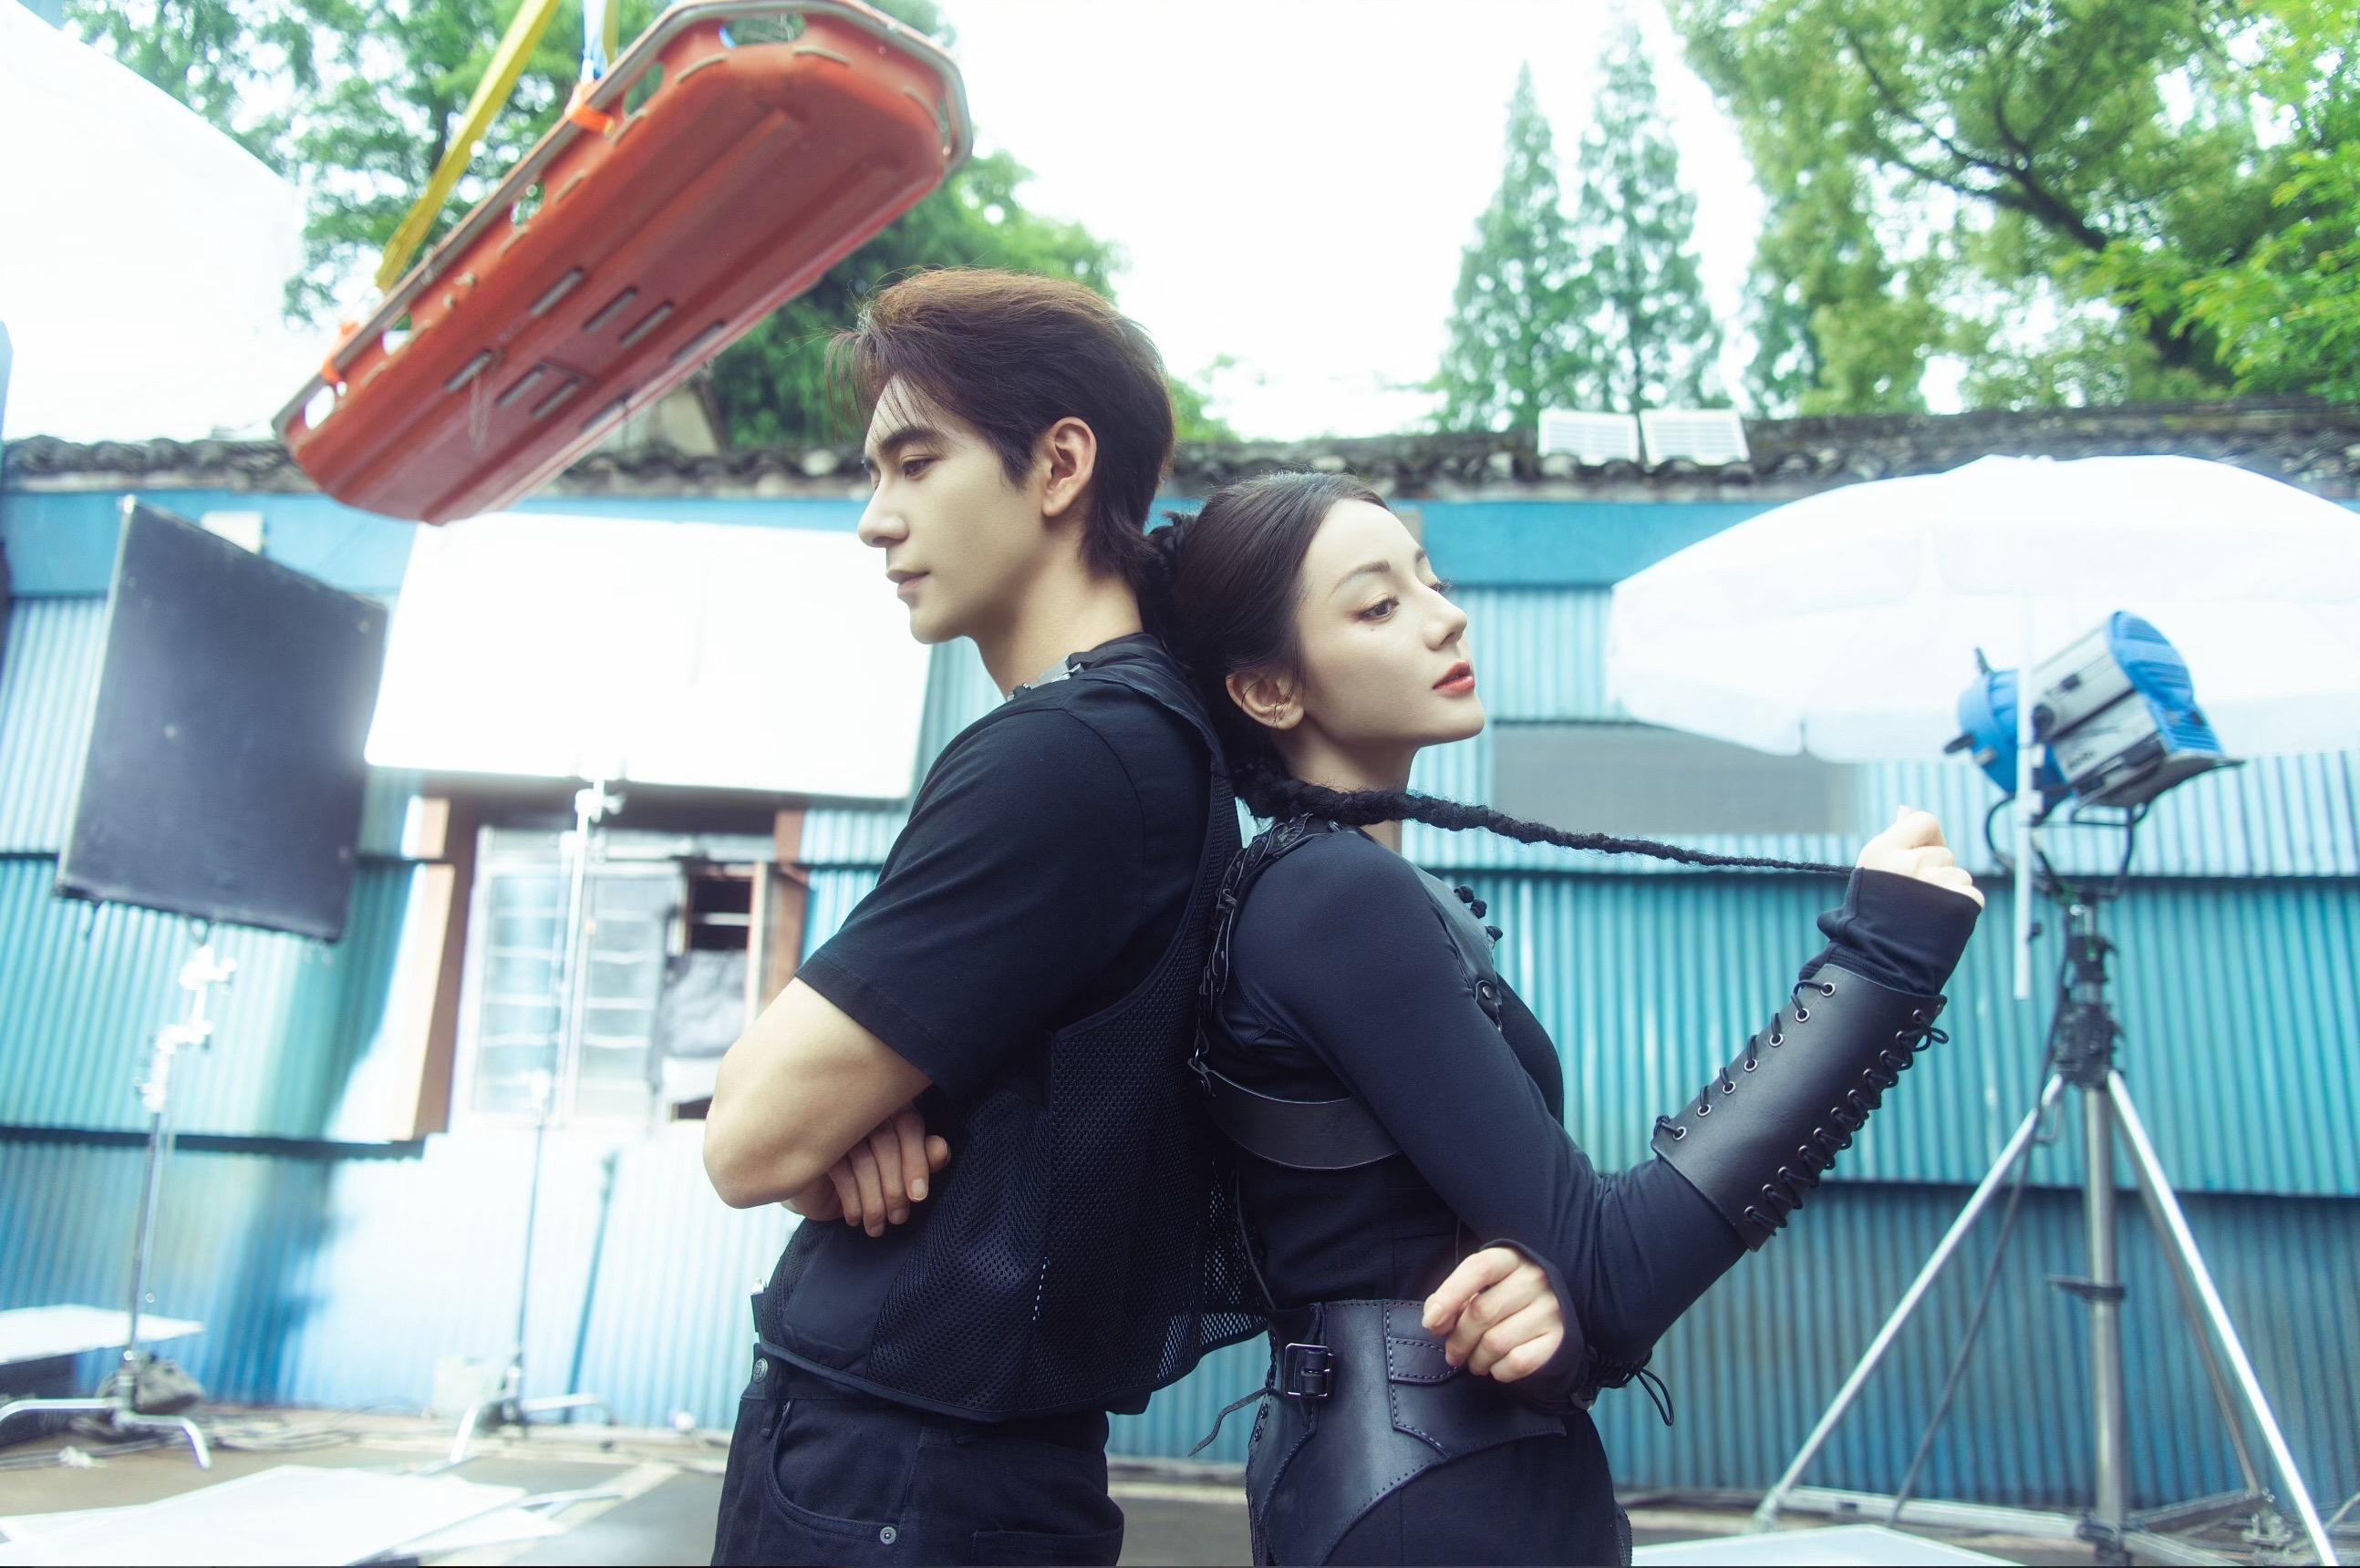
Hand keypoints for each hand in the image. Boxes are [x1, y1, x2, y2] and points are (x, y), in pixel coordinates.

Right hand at [804, 1105, 950, 1236]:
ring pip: (864, 1161)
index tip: (919, 1196)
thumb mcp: (900, 1170)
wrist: (819, 1189)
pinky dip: (852, 1201)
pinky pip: (840, 1173)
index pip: (909, 1123)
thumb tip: (941, 1150)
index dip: (917, 1160)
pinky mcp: (815, 1147)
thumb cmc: (869, 1175)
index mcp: (887, 1106)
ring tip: (878, 1227)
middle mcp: (861, 1110)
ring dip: (874, 1201)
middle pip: (886, 1142)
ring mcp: (834, 1126)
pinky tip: (856, 1219)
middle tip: (898, 1218)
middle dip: (896, 1187)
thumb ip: (924, 1158)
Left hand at [1420, 1247, 1564, 1383]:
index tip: (1431, 1322)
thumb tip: (1434, 1321)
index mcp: (1510, 1258)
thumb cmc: (1503, 1297)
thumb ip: (1450, 1297)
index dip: (1449, 1295)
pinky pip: (1518, 1362)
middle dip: (1458, 1340)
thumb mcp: (1478, 1287)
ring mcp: (1551, 1308)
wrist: (1552, 1312)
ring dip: (1476, 1360)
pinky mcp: (1560, 1338)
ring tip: (1474, 1362)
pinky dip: (1499, 1370)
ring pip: (1496, 1342)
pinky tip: (1497, 1366)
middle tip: (1452, 1354)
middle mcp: (1535, 1278)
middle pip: (1481, 1311)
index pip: (1478, 1269)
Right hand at [1856, 806, 1984, 910]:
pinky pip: (1971, 894)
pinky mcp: (1959, 904)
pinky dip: (1961, 908)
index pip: (1926, 821)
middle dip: (1935, 871)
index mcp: (1884, 850)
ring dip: (1948, 891)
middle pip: (1944, 853)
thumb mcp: (1874, 869)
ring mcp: (1935, 884)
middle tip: (1913, 897)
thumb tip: (1907, 808)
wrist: (1879, 962)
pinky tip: (1941, 922)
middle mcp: (1910, 863)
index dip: (1927, 838)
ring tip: (1925, 913)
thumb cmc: (1874, 914)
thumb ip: (1896, 837)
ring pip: (1959, 874)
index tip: (1917, 857)